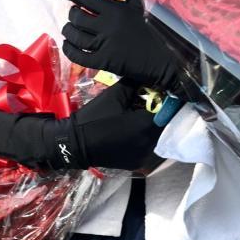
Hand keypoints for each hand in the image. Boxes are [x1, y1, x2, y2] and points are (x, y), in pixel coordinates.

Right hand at [44, 79, 161, 171]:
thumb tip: (148, 75)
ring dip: (149, 126)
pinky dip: (141, 138)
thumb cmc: (94, 117)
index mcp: (145, 126)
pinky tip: (129, 131)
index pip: (164, 110)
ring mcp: (143, 156)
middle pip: (161, 124)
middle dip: (155, 113)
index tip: (155, 93)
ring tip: (135, 116)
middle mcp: (148, 144)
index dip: (161, 100)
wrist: (74, 144)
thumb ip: (134, 84)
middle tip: (144, 103)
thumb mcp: (115, 95)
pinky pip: (145, 146)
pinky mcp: (135, 163)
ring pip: (153, 136)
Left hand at [61, 0, 179, 91]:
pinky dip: (69, 50)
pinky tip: (68, 44)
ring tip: (69, 29)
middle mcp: (109, 26)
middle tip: (73, 15)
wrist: (158, 60)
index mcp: (116, 10)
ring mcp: (105, 45)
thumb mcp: (136, 8)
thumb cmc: (146, 32)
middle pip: (78, 17)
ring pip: (75, 36)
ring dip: (68, 31)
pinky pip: (78, 56)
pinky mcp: (103, 62)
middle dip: (71, 14)